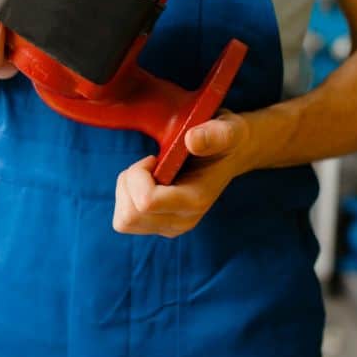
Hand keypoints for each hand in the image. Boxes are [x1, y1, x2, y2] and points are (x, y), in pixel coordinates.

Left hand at [113, 111, 264, 237]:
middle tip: (149, 164)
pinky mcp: (160, 226)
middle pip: (129, 216)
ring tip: (148, 173)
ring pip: (124, 220)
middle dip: (129, 183)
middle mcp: (182, 221)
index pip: (146, 202)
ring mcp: (170, 227)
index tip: (154, 158)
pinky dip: (127, 198)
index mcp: (195, 201)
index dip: (138, 174)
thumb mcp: (226, 130)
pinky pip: (125, 220)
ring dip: (126, 191)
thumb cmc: (225, 139)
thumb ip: (214, 134)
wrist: (232, 154)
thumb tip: (192, 140)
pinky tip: (146, 183)